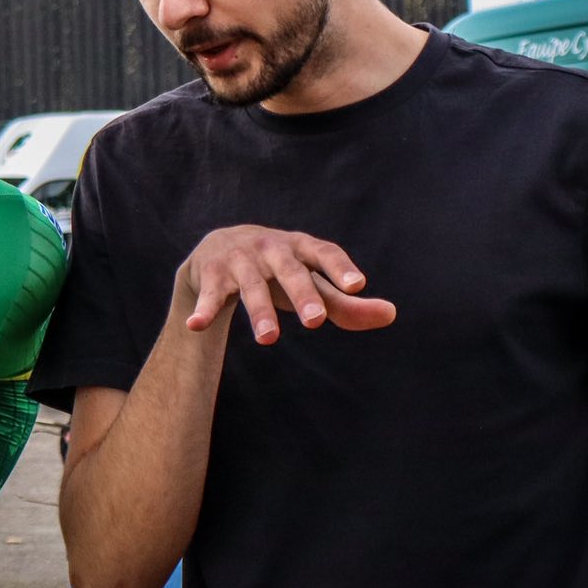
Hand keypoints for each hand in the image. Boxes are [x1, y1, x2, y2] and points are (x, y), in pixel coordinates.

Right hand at [174, 226, 396, 341]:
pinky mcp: (211, 274)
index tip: (357, 285)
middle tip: (316, 321)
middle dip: (302, 294)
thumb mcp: (311, 282)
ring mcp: (240, 260)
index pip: (325, 252)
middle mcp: (271, 249)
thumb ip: (347, 303)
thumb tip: (391, 314)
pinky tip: (195, 325)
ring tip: (269, 340)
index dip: (340, 268)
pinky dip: (203, 309)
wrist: (218, 249)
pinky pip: (210, 295)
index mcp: (301, 247)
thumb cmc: (278, 271)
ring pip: (251, 286)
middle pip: (289, 271)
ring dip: (259, 311)